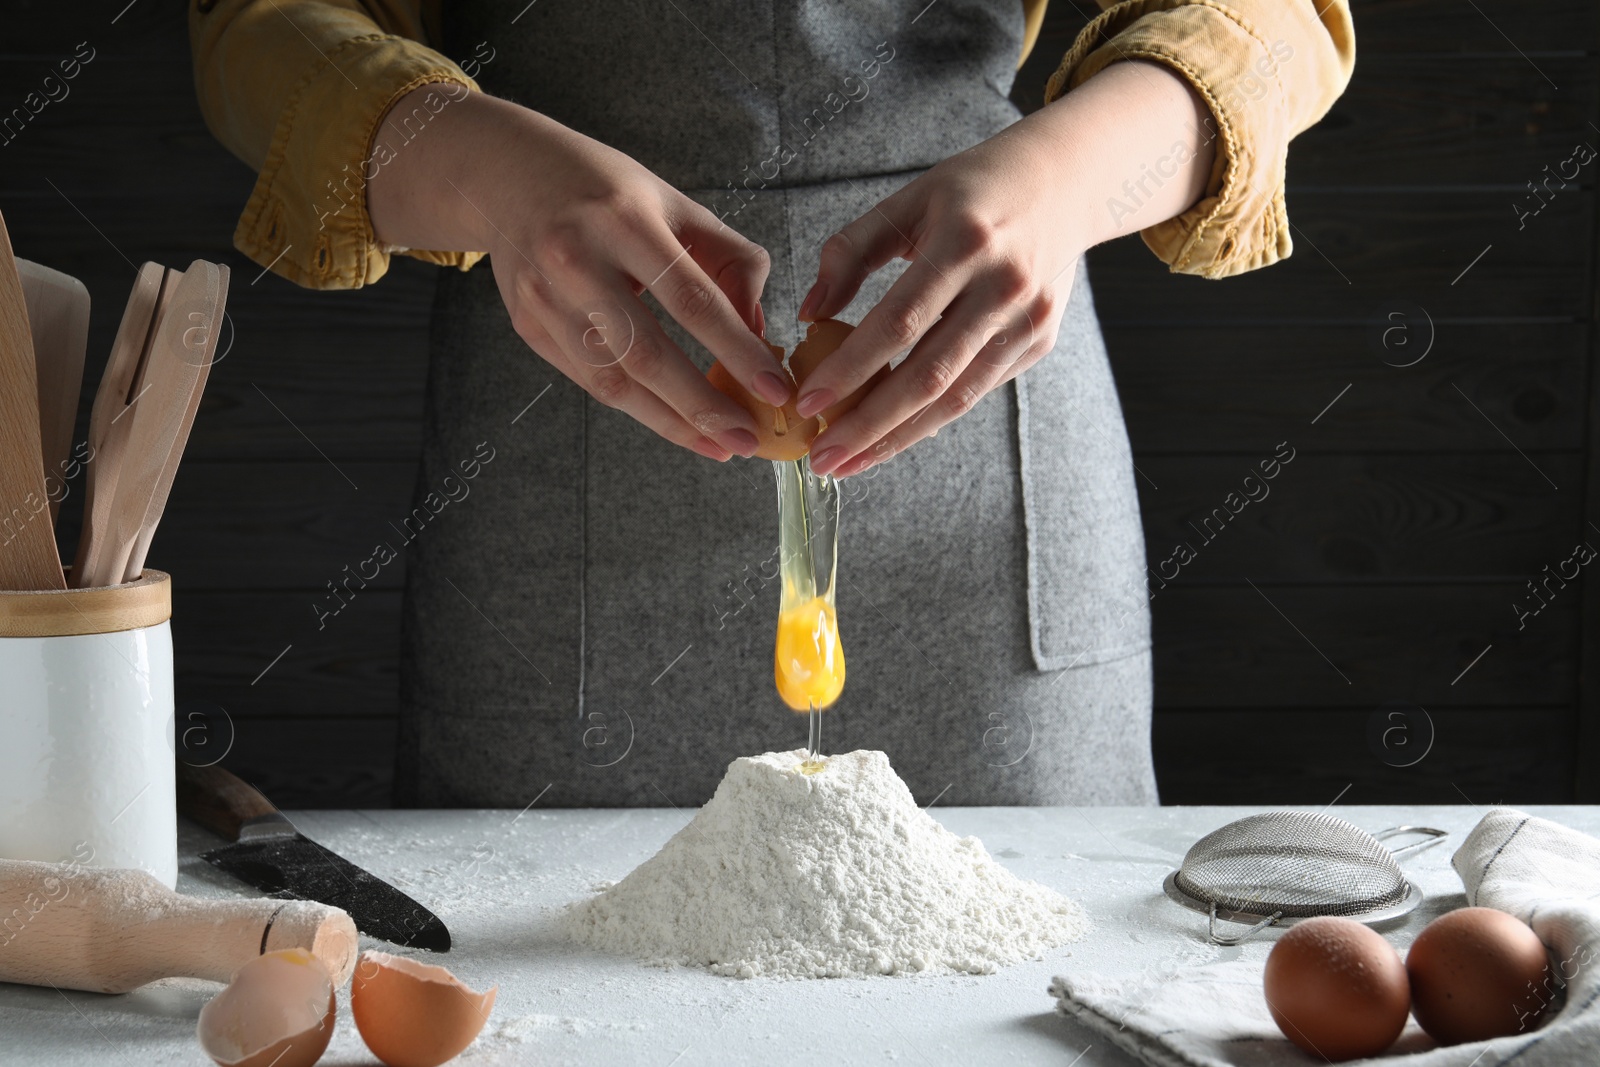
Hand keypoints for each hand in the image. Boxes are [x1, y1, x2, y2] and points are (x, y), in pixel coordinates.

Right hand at [367, 86, 790, 460]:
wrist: (508, 177)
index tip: (776, 389)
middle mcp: (576, 260)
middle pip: (647, 353)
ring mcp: (544, 298)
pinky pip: (590, 381)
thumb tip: (757, 332)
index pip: (692, 300)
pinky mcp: (528, 326)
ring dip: (671, 422)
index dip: (738, 351)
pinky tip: (673, 421)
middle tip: (747, 439)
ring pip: (613, 380)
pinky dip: (637, 407)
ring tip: (717, 443)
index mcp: (625, 221)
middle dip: (703, 406)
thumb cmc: (607, 192)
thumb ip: (728, 261)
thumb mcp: (677, 205)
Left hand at [794, 60, 1215, 476]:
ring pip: (955, 397)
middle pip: (928, 375)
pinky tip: (891, 437)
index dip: (851, 369)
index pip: (899, 322)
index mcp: (965, 242)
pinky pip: (975, 391)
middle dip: (869, 426)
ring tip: (848, 463)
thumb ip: (851, 252)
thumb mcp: (906, 201)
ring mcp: (1026, 320)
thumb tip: (809, 313)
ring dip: (897, 438)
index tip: (808, 402)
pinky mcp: (1038, 342)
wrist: (1064, 183)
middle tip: (822, 458)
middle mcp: (1003, 287)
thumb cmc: (971, 190)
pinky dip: (931, 419)